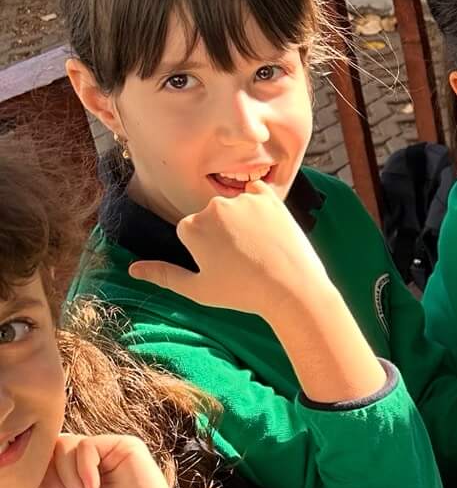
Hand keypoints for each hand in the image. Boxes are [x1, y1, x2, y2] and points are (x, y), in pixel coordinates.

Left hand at [34, 433, 190, 487]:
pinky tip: (95, 487)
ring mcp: (110, 453)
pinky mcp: (124, 446)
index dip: (43, 475)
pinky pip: (86, 444)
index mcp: (82, 479)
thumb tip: (32, 467)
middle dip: (53, 474)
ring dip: (68, 474)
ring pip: (66, 444)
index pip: (49, 460)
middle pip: (54, 448)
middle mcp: (96, 464)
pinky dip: (84, 467)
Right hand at [128, 183, 329, 325]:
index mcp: (190, 227)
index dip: (210, 252)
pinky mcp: (268, 196)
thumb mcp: (198, 289)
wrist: (292, 290)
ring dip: (245, 222)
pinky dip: (262, 208)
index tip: (227, 267)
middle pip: (213, 216)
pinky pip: (258, 194)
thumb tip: (132, 269)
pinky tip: (269, 231)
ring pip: (236, 206)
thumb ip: (164, 275)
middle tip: (245, 260)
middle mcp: (212, 207)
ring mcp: (241, 200)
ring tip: (260, 249)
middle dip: (225, 234)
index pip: (193, 232)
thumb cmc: (243, 294)